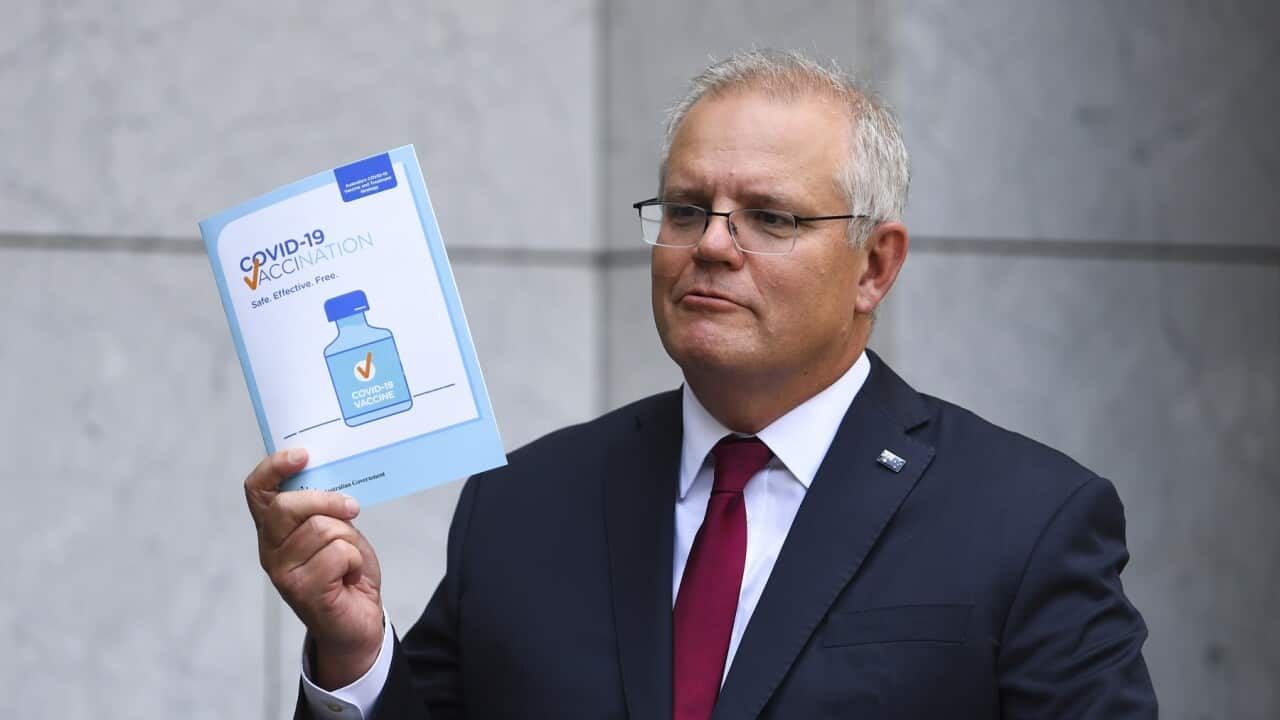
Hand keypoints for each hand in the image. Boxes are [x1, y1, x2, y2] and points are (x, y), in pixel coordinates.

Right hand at [245, 448, 384, 688]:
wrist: (358, 623)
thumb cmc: (346, 572)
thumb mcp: (337, 530)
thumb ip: (324, 509)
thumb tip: (327, 479)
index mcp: (275, 529)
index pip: (257, 490)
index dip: (274, 467)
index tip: (302, 455)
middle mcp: (270, 549)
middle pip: (288, 506)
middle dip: (327, 501)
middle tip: (351, 509)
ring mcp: (283, 572)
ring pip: (322, 529)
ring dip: (348, 541)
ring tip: (347, 561)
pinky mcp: (303, 591)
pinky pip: (338, 554)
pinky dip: (354, 562)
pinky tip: (349, 578)